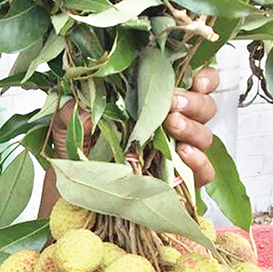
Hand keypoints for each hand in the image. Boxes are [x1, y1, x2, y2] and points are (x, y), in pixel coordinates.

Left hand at [49, 66, 219, 188]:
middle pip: (205, 108)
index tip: (195, 78)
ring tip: (172, 125)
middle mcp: (172, 126)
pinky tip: (184, 153)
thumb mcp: (67, 129)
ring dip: (193, 128)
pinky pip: (204, 172)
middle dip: (194, 102)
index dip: (204, 79)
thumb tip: (84, 101)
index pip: (193, 86)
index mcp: (154, 104)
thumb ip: (71, 112)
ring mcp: (178, 154)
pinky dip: (199, 162)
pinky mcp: (182, 182)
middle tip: (172, 103)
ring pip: (205, 137)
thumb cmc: (79, 154)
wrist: (77, 192)